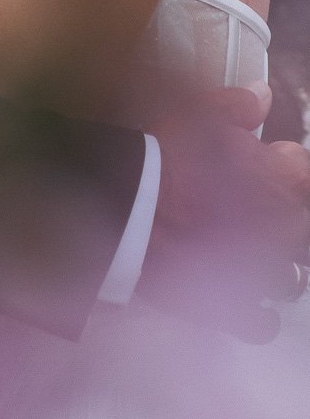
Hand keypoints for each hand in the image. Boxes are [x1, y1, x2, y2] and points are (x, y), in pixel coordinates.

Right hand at [142, 83, 309, 339]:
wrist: (127, 211)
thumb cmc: (164, 159)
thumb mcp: (197, 115)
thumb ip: (236, 106)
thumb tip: (263, 95)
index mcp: (285, 180)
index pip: (304, 171)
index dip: (281, 167)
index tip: (258, 164)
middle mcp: (286, 230)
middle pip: (305, 232)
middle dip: (285, 223)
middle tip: (249, 213)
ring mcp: (263, 273)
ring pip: (290, 279)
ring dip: (273, 267)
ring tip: (241, 254)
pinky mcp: (235, 307)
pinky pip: (263, 322)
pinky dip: (255, 313)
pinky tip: (238, 298)